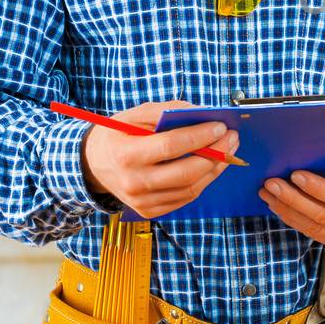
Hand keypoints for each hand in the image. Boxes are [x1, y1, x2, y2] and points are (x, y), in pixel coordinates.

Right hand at [79, 100, 239, 218]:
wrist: (92, 164)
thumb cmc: (118, 135)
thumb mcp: (136, 115)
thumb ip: (169, 111)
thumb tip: (205, 113)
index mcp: (126, 155)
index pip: (171, 146)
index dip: (200, 136)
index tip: (221, 126)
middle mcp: (134, 183)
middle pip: (186, 172)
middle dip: (216, 154)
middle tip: (232, 138)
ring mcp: (142, 201)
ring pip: (191, 188)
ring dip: (215, 168)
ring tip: (229, 150)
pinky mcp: (150, 211)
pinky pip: (185, 198)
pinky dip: (203, 181)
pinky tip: (213, 165)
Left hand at [262, 141, 324, 253]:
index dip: (318, 189)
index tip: (296, 174)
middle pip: (323, 216)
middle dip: (294, 199)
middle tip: (272, 183)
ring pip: (315, 228)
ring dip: (288, 211)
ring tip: (268, 194)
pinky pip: (316, 235)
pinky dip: (295, 221)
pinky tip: (280, 207)